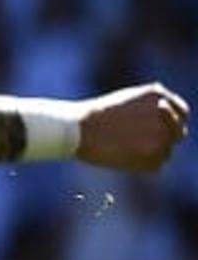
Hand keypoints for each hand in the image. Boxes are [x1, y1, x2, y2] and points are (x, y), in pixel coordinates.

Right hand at [75, 82, 189, 171]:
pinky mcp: (156, 154)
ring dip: (149, 153)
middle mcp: (166, 113)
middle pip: (177, 133)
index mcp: (158, 94)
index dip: (172, 122)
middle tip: (139, 144)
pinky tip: (121, 156)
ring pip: (165, 151)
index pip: (181, 112)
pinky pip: (156, 165)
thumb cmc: (94, 116)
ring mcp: (163, 134)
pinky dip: (141, 165)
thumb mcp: (125, 101)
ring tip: (121, 148)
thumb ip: (150, 109)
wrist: (78, 129)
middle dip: (163, 139)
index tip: (160, 130)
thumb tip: (166, 126)